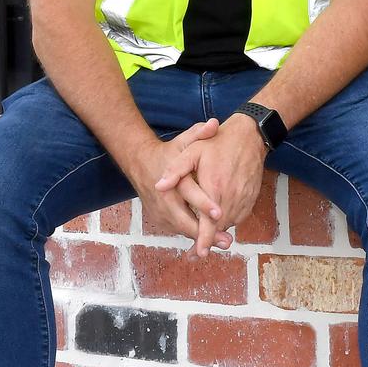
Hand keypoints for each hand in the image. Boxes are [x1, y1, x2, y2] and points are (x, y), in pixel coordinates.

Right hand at [135, 119, 232, 251]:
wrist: (140, 163)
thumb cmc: (168, 152)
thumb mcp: (183, 141)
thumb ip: (199, 133)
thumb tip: (214, 124)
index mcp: (171, 181)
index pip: (188, 194)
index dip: (204, 204)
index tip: (220, 213)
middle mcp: (163, 200)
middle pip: (185, 222)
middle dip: (205, 233)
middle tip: (227, 240)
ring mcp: (159, 212)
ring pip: (182, 230)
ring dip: (201, 238)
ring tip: (223, 242)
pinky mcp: (159, 220)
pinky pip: (179, 230)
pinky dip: (194, 235)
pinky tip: (211, 240)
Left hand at [155, 113, 265, 258]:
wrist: (248, 137)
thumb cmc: (218, 144)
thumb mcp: (192, 151)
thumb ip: (175, 170)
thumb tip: (158, 186)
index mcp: (215, 187)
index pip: (209, 222)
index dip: (203, 239)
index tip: (198, 253)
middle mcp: (231, 196)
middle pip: (219, 227)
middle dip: (208, 240)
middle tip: (197, 253)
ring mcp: (243, 199)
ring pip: (229, 223)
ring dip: (218, 231)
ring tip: (205, 240)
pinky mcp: (251, 199)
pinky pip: (238, 216)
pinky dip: (228, 221)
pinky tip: (218, 220)